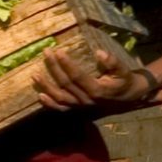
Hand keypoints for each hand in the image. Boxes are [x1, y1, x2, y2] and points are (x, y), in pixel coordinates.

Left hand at [34, 46, 148, 110]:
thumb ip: (113, 62)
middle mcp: (86, 100)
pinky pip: (61, 109)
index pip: (77, 76)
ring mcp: (80, 107)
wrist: (127, 98)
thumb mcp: (123, 70)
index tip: (58, 52)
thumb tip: (99, 53)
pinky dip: (49, 104)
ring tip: (34, 74)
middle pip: (65, 84)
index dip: (67, 64)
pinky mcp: (77, 110)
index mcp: (97, 90)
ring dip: (46, 86)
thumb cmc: (123, 80)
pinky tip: (39, 95)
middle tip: (46, 53)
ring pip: (60, 98)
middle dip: (54, 68)